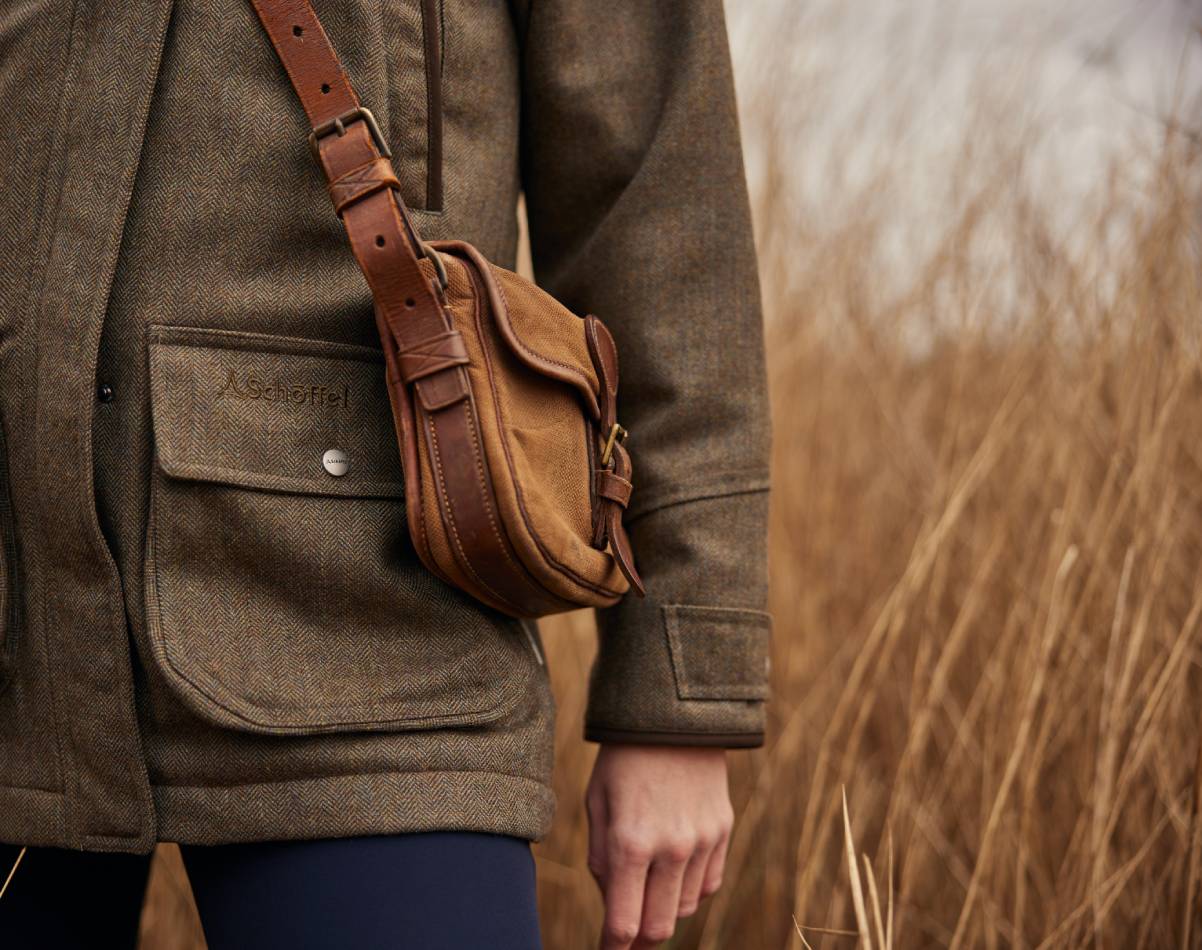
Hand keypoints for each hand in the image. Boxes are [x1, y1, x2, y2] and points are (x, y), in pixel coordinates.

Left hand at [586, 743, 732, 948]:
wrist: (674, 715)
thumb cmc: (623, 759)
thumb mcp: (597, 804)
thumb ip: (603, 860)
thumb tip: (615, 906)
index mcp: (632, 842)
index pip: (625, 923)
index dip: (613, 947)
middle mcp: (672, 848)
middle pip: (660, 927)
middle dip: (640, 938)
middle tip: (627, 934)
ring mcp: (704, 841)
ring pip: (686, 909)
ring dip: (664, 909)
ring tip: (647, 887)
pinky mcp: (724, 830)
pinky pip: (709, 884)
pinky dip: (690, 889)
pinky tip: (673, 871)